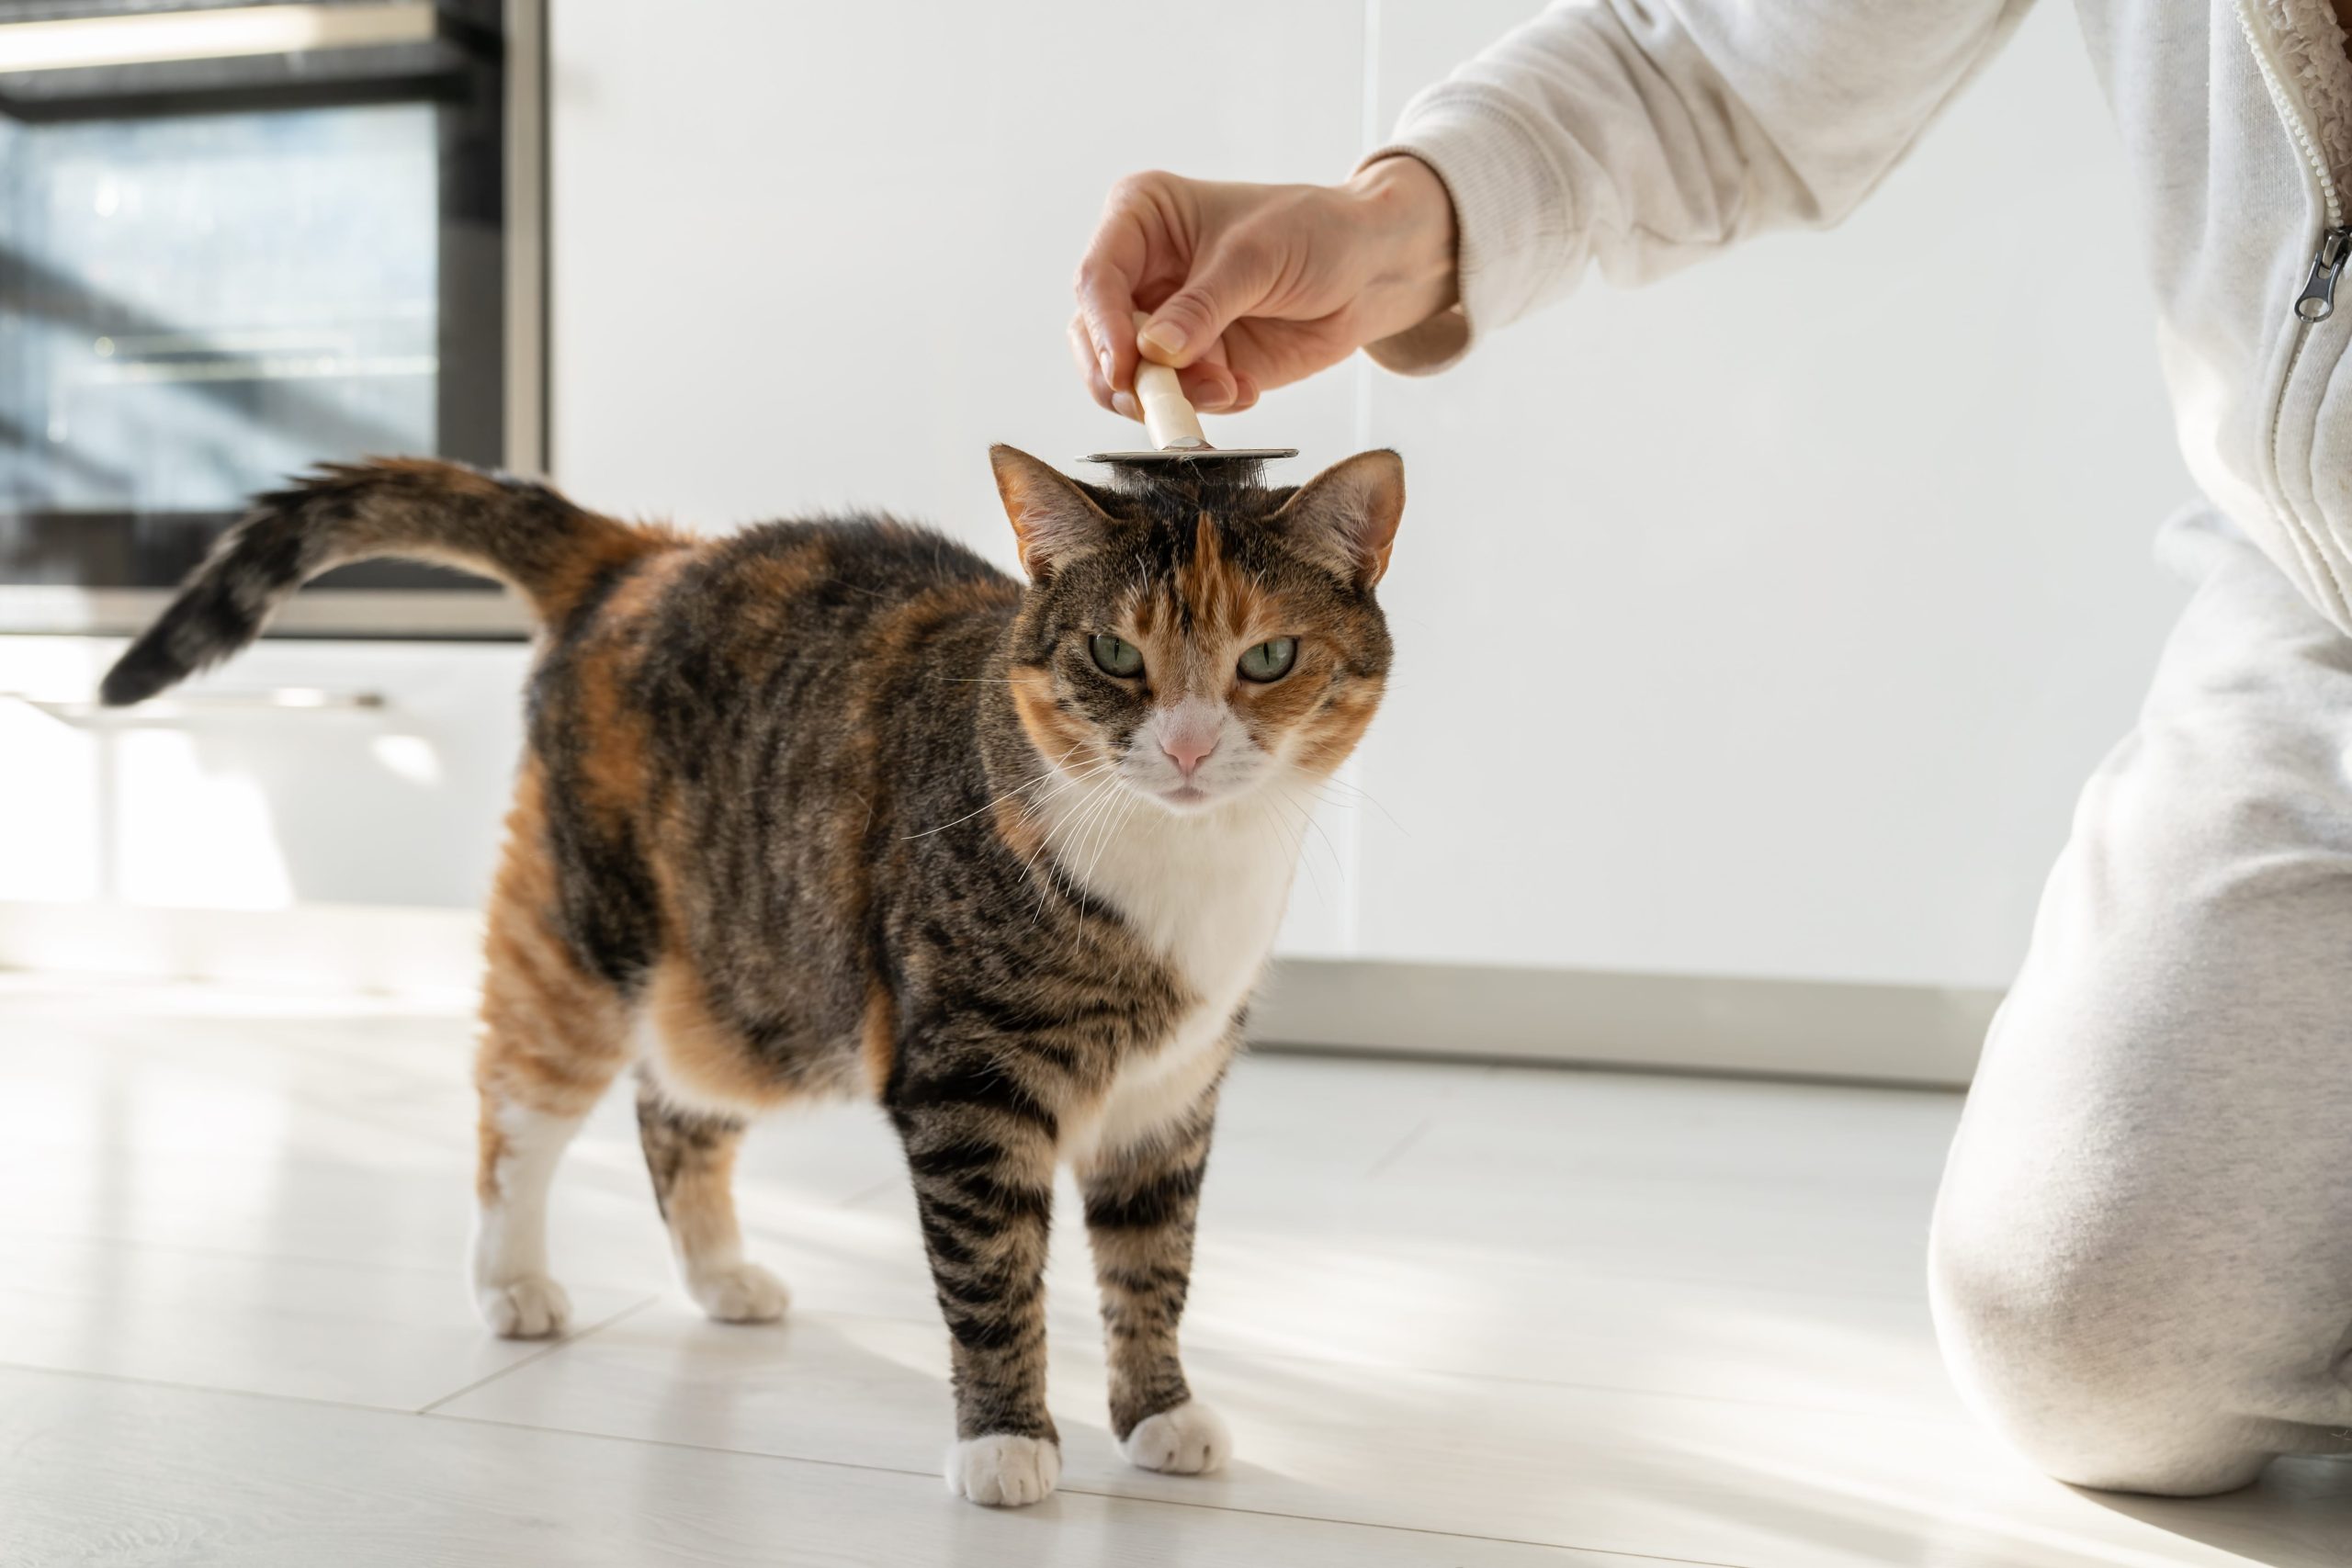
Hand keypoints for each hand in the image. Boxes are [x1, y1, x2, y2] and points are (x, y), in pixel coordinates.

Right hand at [1070, 157, 1457, 418]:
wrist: (1372, 270)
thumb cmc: (1316, 232)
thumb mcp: (1256, 259)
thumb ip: (1202, 307)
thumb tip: (1152, 353)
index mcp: (1141, 219)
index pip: (1096, 278)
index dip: (1103, 329)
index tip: (1125, 369)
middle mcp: (1140, 272)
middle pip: (1094, 338)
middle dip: (1125, 378)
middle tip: (1160, 404)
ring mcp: (1164, 322)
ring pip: (1127, 379)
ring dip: (1171, 397)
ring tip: (1225, 388)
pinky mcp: (1194, 363)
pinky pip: (1176, 401)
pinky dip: (1204, 406)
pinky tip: (1243, 388)